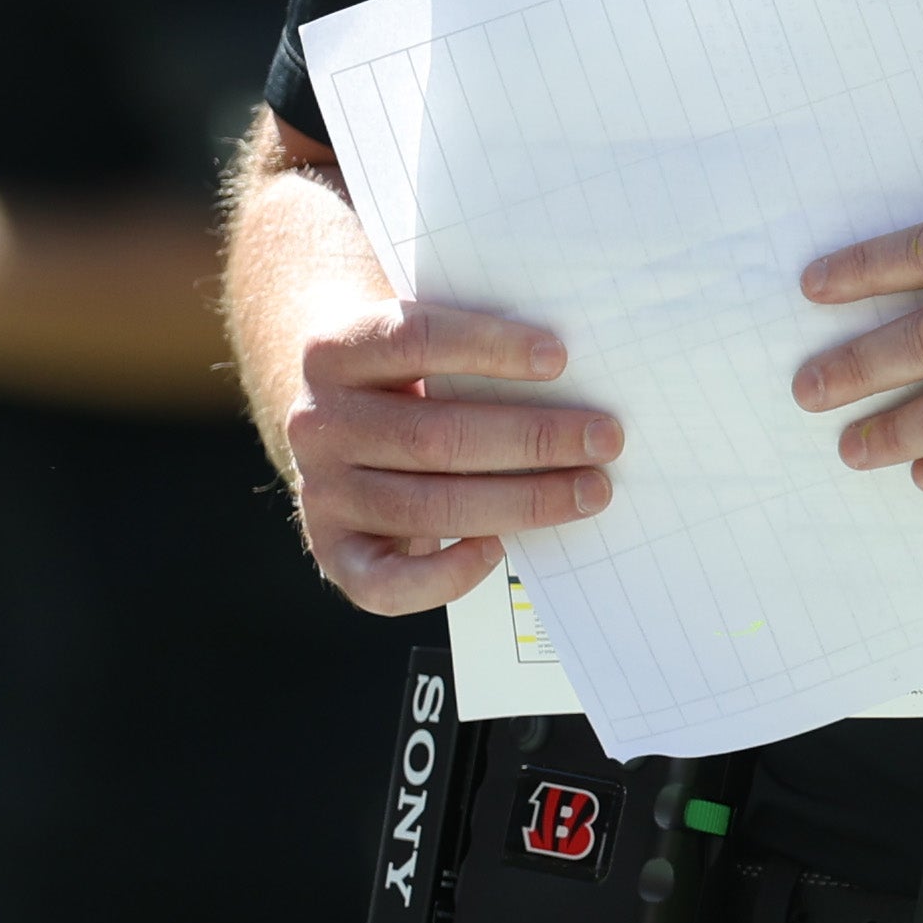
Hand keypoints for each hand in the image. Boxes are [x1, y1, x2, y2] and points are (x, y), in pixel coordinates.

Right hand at [278, 298, 627, 614]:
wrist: (340, 424)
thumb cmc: (406, 377)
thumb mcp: (417, 346)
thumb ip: (468, 352)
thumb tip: (575, 373)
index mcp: (333, 351)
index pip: (412, 339)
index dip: (487, 348)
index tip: (560, 357)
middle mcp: (317, 422)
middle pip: (432, 436)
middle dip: (531, 439)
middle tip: (605, 438)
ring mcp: (322, 492)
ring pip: (426, 506)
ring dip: (520, 502)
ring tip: (589, 490)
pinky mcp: (334, 550)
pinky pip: (385, 583)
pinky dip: (447, 575)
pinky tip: (500, 550)